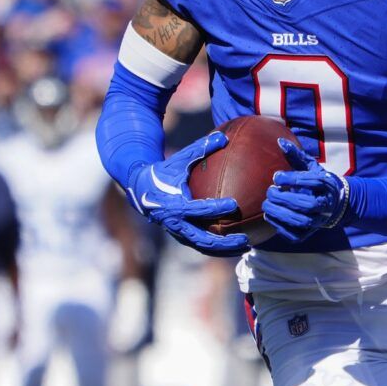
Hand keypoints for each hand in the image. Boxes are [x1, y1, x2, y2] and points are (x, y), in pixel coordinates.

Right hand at [124, 129, 249, 256]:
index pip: (199, 209)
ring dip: (224, 249)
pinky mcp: (180, 236)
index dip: (216, 208)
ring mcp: (178, 232)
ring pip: (203, 246)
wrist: (141, 190)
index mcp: (175, 204)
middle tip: (245, 238)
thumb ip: (200, 149)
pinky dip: (217, 248)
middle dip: (225, 241)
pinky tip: (235, 245)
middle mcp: (176, 223)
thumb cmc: (163, 173)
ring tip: (245, 246)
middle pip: (203, 238)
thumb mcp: (179, 161)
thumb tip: (223, 136)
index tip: (234, 204)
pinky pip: (200, 245)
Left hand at [263, 138, 348, 242]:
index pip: (315, 182)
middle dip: (286, 198)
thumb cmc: (316, 181)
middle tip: (270, 191)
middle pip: (309, 204)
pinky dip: (280, 226)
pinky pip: (295, 235)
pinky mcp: (308, 233)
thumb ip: (296, 155)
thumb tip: (280, 142)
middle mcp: (326, 204)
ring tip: (267, 204)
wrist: (332, 204)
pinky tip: (270, 216)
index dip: (294, 179)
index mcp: (328, 185)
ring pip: (302, 221)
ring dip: (281, 213)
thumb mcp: (310, 166)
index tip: (277, 176)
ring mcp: (318, 221)